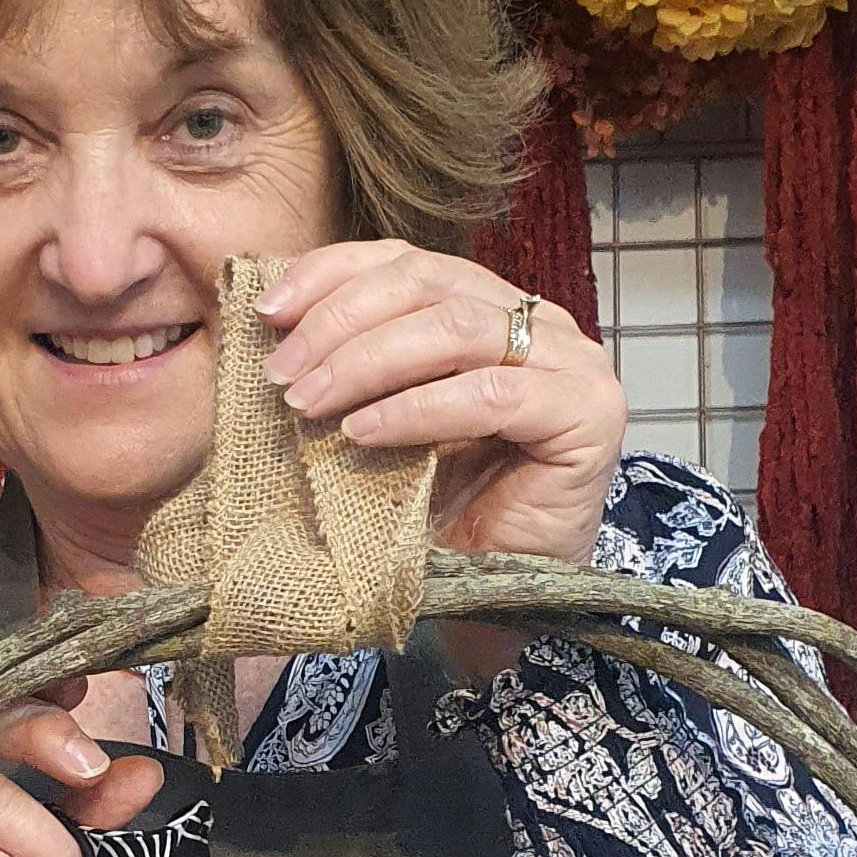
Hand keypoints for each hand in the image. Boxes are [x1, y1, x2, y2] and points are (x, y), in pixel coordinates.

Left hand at [257, 240, 626, 566]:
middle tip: (283, 375)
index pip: (408, 262)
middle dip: (340, 323)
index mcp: (490, 307)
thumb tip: (271, 321)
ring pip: (457, 330)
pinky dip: (417, 409)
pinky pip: (492, 396)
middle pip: (428, 283)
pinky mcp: (587, 415)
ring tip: (309, 405)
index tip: (268, 311)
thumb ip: (351, 363)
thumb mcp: (379, 417)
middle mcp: (540, 323)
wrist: (488, 594)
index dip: (334, 275)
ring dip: (367, 363)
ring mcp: (572, 364)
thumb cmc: (433, 507)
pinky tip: (363, 433)